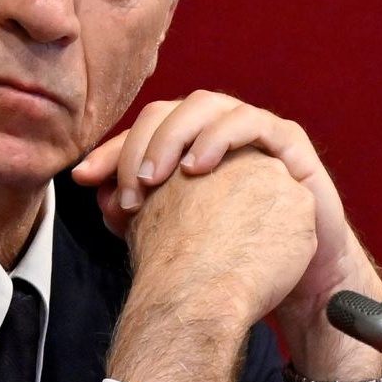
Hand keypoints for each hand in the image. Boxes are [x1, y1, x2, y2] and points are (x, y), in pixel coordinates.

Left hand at [78, 92, 381, 381]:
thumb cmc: (236, 250)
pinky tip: (197, 168)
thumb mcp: (179, 233)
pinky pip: (251, 123)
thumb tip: (97, 198)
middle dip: (138, 145)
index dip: (109, 151)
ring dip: (174, 137)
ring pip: (205, 106)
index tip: (82, 179)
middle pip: (165, 112)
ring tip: (155, 178)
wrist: (298, 276)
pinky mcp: (287, 140)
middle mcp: (214, 127)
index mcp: (186, 142)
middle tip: (126, 187)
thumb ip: (140, 212)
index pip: (139, 131)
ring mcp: (252, 128)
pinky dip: (218, 138)